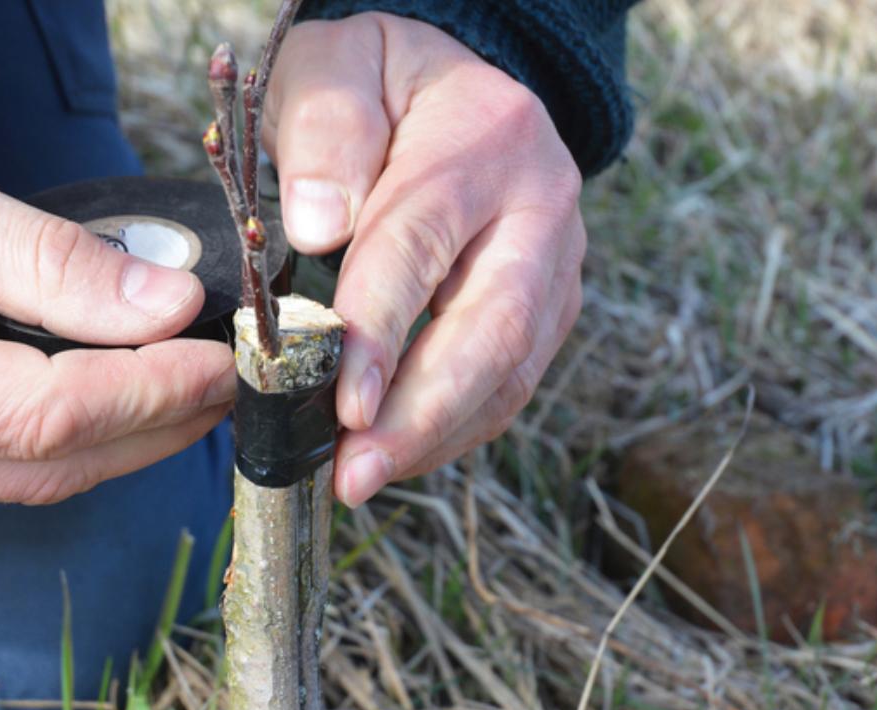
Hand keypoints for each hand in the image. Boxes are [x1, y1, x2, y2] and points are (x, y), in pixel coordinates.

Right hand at [0, 100, 233, 517]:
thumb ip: (55, 263)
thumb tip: (171, 307)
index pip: (52, 417)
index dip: (154, 391)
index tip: (224, 359)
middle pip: (52, 467)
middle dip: (155, 424)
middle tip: (227, 379)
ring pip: (31, 483)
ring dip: (120, 439)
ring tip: (187, 388)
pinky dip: (64, 444)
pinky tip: (112, 402)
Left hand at [266, 13, 585, 505]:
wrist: (453, 86)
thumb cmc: (379, 82)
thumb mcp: (336, 65)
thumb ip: (324, 127)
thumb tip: (320, 225)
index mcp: (488, 136)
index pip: (424, 243)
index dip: (382, 330)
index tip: (343, 401)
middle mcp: (541, 207)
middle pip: (495, 328)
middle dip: (423, 413)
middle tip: (357, 474)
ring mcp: (555, 263)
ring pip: (512, 371)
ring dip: (437, 436)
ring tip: (363, 478)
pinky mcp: (548, 306)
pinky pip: (510, 382)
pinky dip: (454, 428)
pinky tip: (398, 453)